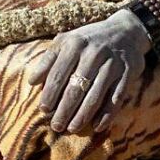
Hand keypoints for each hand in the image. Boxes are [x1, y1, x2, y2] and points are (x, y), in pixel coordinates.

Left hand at [28, 9, 150, 133]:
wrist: (126, 30)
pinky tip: (97, 126)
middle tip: (56, 126)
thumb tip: (32, 82)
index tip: (44, 110)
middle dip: (64, 110)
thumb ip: (48, 59)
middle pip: (76, 88)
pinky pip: (115, 98)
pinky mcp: (127, 73)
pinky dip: (106, 115)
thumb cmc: (89, 40)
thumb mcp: (67, 40)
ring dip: (82, 116)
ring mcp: (112, 64)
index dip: (50, 94)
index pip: (58, 74)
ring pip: (95, 96)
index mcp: (75, 44)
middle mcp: (93, 53)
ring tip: (72, 128)